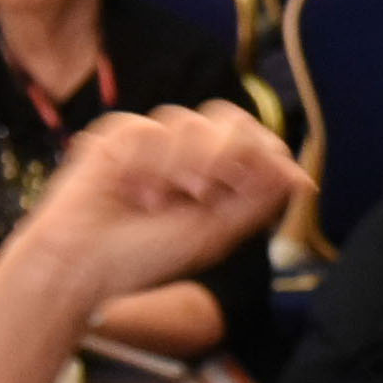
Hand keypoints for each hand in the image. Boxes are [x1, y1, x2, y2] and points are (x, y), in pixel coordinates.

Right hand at [1, 105, 302, 316]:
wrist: (81, 263)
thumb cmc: (146, 257)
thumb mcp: (215, 234)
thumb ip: (258, 201)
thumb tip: (302, 177)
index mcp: (223, 177)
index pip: (260, 139)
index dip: (259, 153)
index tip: (240, 186)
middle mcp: (193, 155)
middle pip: (231, 120)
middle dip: (221, 155)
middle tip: (199, 192)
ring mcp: (156, 142)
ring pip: (189, 122)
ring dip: (177, 167)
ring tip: (153, 203)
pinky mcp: (119, 135)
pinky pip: (146, 127)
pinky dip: (143, 164)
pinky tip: (129, 191)